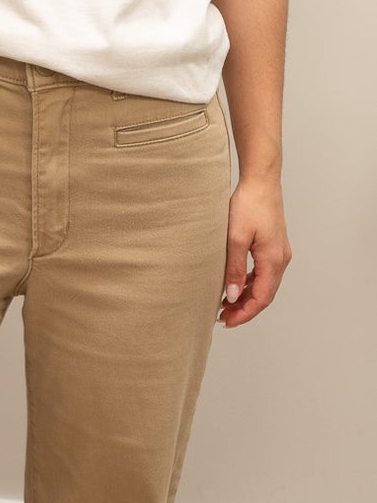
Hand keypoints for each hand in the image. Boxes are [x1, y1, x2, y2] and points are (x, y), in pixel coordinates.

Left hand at [218, 176, 292, 326]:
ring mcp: (279, 253)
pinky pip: (263, 272)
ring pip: (264, 284)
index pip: (261, 298)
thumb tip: (231, 296)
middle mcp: (280, 259)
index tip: (227, 321)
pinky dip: (249, 283)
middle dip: (245, 309)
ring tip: (225, 304)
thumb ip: (233, 269)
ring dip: (246, 296)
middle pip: (265, 294)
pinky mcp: (273, 246)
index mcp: (273, 261)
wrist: (261, 181)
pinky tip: (234, 284)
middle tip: (222, 317)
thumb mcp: (235, 238)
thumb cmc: (249, 205)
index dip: (245, 313)